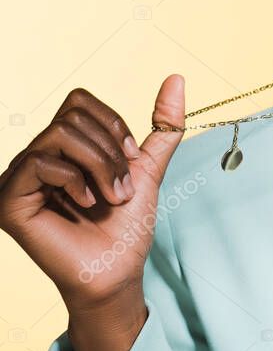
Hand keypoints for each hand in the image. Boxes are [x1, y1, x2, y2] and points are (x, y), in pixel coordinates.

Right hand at [0, 75, 184, 313]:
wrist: (117, 272)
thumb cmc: (126, 227)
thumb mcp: (147, 167)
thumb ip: (163, 126)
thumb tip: (177, 78)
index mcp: (61, 147)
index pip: (79, 101)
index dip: (112, 124)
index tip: (130, 159)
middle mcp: (35, 156)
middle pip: (72, 114)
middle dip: (109, 150)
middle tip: (121, 188)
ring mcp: (18, 177)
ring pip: (59, 134)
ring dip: (99, 166)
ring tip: (109, 197)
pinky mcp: (8, 199)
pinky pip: (39, 162)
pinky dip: (74, 180)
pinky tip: (85, 205)